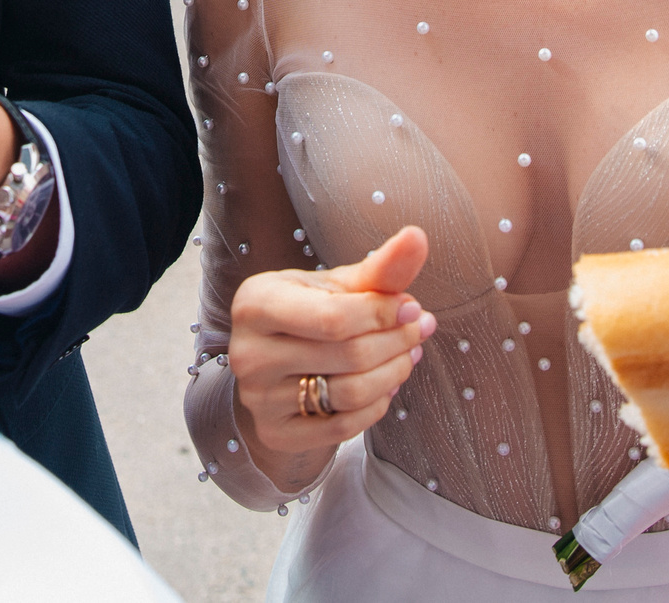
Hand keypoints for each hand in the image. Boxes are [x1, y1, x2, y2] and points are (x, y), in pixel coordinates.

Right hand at [226, 228, 434, 463]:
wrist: (272, 366)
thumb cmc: (310, 314)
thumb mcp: (336, 286)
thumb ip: (380, 266)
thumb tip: (418, 236)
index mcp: (256, 303)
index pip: (335, 317)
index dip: (384, 314)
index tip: (413, 307)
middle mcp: (248, 353)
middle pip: (349, 355)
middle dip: (397, 342)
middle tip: (420, 329)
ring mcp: (258, 398)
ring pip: (350, 394)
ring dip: (394, 373)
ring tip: (408, 355)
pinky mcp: (274, 432)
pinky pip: (343, 428)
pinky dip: (377, 406)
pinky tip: (385, 385)